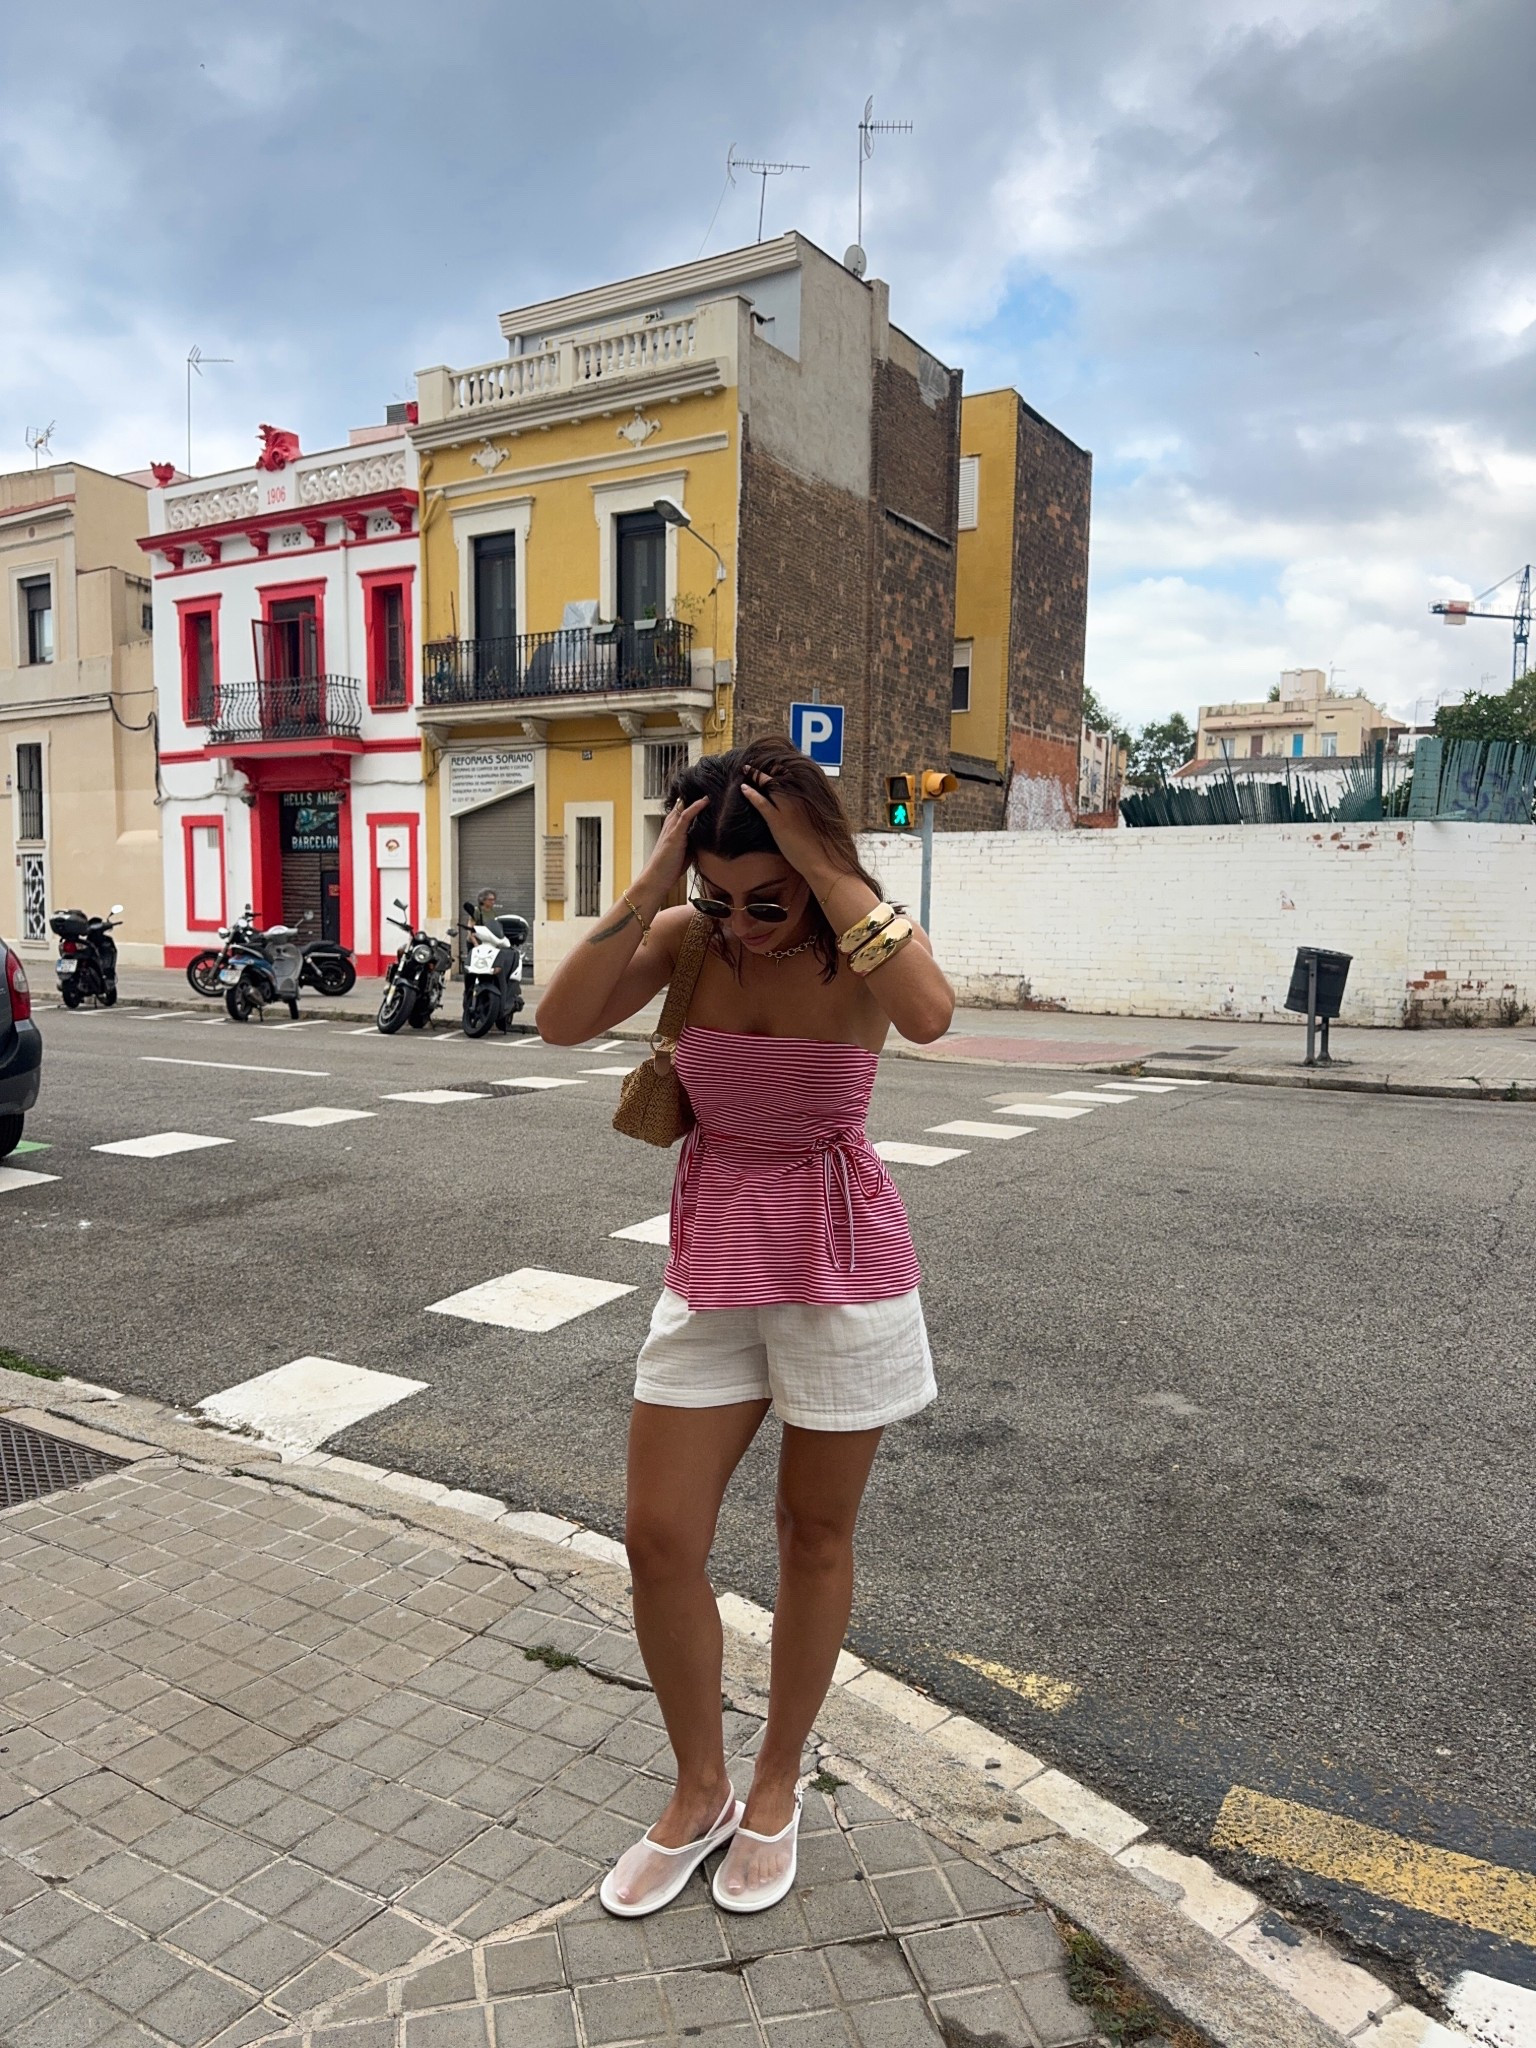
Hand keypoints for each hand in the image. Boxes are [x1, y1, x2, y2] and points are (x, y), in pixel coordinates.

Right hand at [641, 795, 708, 894]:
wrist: (656, 878)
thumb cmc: (670, 867)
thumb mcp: (686, 851)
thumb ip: (695, 840)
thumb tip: (711, 836)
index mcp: (674, 826)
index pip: (686, 807)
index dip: (697, 799)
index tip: (713, 792)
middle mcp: (672, 823)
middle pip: (685, 802)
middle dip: (698, 793)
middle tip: (715, 784)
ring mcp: (672, 827)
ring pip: (685, 805)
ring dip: (698, 796)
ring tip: (714, 786)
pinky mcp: (674, 834)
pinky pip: (686, 815)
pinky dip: (696, 807)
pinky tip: (706, 800)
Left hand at [737, 772, 839, 890]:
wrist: (823, 861)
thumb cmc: (824, 844)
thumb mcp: (822, 818)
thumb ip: (813, 806)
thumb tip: (807, 801)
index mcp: (812, 795)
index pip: (793, 773)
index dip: (780, 767)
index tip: (771, 764)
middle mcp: (800, 798)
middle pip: (780, 775)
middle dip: (766, 768)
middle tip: (754, 764)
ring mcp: (788, 808)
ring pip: (769, 784)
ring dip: (755, 776)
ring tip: (746, 770)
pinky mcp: (778, 821)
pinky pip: (761, 803)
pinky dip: (751, 794)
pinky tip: (744, 788)